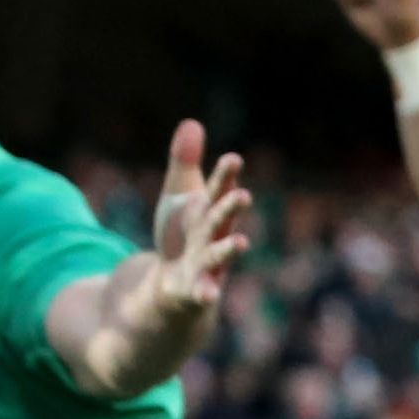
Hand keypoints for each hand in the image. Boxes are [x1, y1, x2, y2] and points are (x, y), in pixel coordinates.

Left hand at [139, 120, 253, 323]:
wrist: (176, 284)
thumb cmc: (182, 235)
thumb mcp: (179, 195)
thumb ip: (185, 162)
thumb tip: (192, 123)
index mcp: (210, 210)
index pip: (219, 190)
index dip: (225, 176)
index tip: (233, 159)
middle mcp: (214, 236)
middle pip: (223, 219)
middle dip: (232, 208)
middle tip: (243, 196)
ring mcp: (208, 265)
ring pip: (220, 255)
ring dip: (230, 249)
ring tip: (241, 242)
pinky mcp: (196, 290)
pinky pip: (202, 291)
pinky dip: (206, 293)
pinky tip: (208, 294)